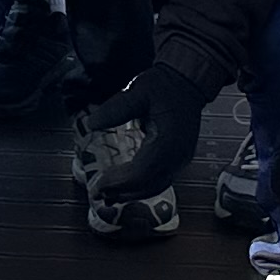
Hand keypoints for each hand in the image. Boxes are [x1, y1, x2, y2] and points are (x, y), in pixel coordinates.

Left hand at [73, 62, 210, 198]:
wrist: (187, 83)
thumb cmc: (165, 86)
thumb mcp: (139, 91)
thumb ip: (116, 108)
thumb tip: (91, 122)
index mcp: (168, 142)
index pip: (141, 172)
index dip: (119, 182)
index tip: (99, 184)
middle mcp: (177, 156)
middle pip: (148, 184)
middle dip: (122, 192)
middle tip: (98, 194)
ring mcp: (180, 160)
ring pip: (155, 186)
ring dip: (131, 194)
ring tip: (108, 196)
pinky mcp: (178, 159)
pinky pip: (160, 180)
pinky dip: (142, 187)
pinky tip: (127, 188)